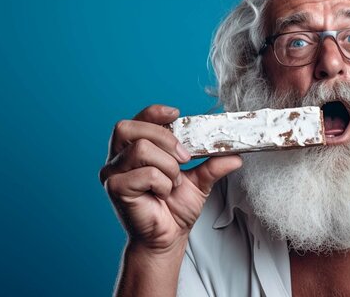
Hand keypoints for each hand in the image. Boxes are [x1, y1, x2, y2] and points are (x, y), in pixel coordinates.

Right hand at [99, 104, 241, 252]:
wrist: (168, 237)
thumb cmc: (174, 208)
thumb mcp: (200, 181)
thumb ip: (213, 164)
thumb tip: (235, 155)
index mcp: (133, 149)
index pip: (137, 120)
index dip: (154, 113)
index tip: (177, 113)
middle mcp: (118, 158)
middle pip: (130, 128)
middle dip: (165, 138)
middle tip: (185, 158)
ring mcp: (113, 173)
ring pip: (141, 149)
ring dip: (167, 166)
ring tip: (173, 182)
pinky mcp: (115, 189)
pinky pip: (144, 173)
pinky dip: (162, 182)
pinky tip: (162, 194)